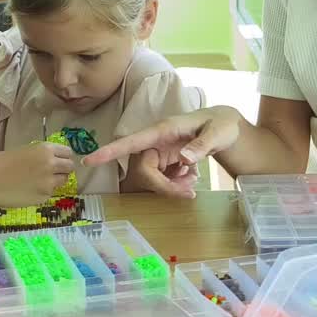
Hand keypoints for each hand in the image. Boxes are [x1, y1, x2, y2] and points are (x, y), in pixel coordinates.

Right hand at [0, 142, 75, 205]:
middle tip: (53, 172)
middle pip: (70, 167)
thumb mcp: (26, 151)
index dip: (63, 157)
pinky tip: (29, 190)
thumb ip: (42, 156)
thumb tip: (55, 160)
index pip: (68, 153)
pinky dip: (43, 192)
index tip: (59, 160)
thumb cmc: (0, 162)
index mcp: (46, 150)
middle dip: (63, 169)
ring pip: (62, 182)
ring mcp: (48, 183)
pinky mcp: (42, 198)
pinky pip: (49, 193)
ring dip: (55, 181)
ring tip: (38, 181)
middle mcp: (51, 165)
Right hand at [82, 106, 243, 196]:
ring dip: (172, 186)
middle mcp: (158, 141)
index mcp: (164, 129)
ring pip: (154, 177)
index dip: (110, 151)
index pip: (132, 140)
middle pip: (146, 170)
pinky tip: (191, 178)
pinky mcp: (166, 160)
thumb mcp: (218, 133)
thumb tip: (184, 159)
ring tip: (194, 180)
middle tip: (190, 192)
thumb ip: (202, 145)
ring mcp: (162, 151)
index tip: (89, 159)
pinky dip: (176, 184)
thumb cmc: (222, 124)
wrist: (227, 127)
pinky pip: (162, 179)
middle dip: (164, 186)